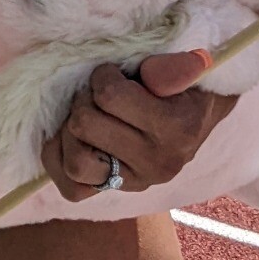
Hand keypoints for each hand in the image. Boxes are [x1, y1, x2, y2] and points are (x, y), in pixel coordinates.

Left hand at [40, 51, 236, 203]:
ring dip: (69, 132)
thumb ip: (172, 67)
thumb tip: (150, 71)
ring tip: (84, 117)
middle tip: (95, 94)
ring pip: (76, 163)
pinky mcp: (115, 192)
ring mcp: (135, 182)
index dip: (102, 76)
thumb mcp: (186, 69)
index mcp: (176, 128)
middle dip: (83, 100)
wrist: (196, 122)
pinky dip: (62, 160)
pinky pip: (71, 188)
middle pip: (84, 125)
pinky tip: (71, 137)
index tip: (113, 73)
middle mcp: (157, 162)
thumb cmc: (182, 88)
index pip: (110, 96)